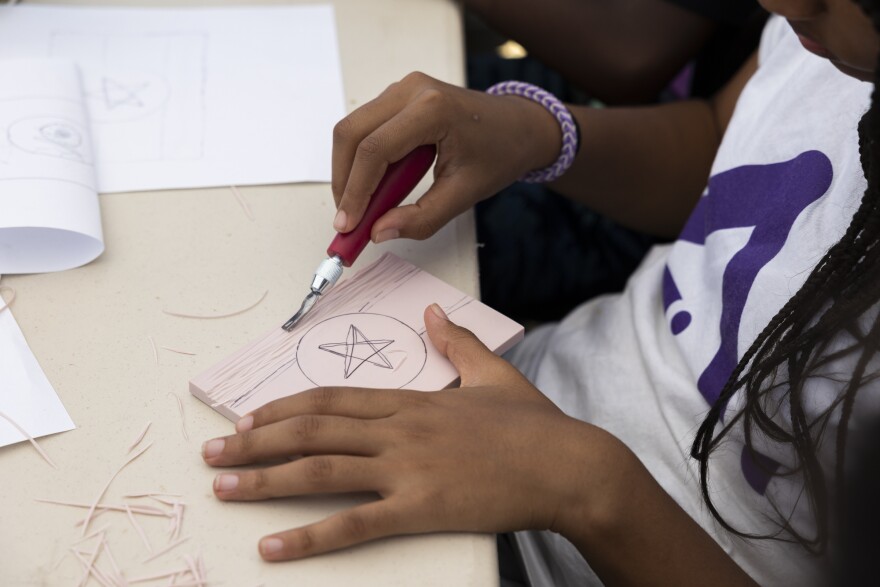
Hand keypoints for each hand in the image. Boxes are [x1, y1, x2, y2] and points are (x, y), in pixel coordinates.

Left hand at [201, 304, 599, 560]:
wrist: (569, 465)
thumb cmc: (533, 424)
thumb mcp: (491, 373)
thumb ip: (454, 342)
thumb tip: (431, 314)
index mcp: (412, 400)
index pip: (332, 398)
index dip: (285, 406)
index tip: (251, 416)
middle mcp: (398, 429)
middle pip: (312, 430)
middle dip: (256, 439)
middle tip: (213, 448)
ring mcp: (407, 468)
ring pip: (320, 470)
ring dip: (264, 479)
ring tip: (223, 485)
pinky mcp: (420, 508)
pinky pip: (354, 524)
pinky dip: (309, 537)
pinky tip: (273, 547)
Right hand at [331, 72, 560, 241]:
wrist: (519, 126)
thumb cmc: (499, 153)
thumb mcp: (464, 194)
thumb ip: (422, 218)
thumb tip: (379, 232)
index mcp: (433, 109)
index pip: (375, 150)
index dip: (355, 191)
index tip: (347, 225)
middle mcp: (411, 90)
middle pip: (352, 134)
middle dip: (344, 181)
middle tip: (348, 220)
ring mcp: (402, 89)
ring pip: (352, 130)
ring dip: (349, 171)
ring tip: (360, 207)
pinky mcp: (398, 97)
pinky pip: (365, 127)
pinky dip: (361, 160)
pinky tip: (373, 188)